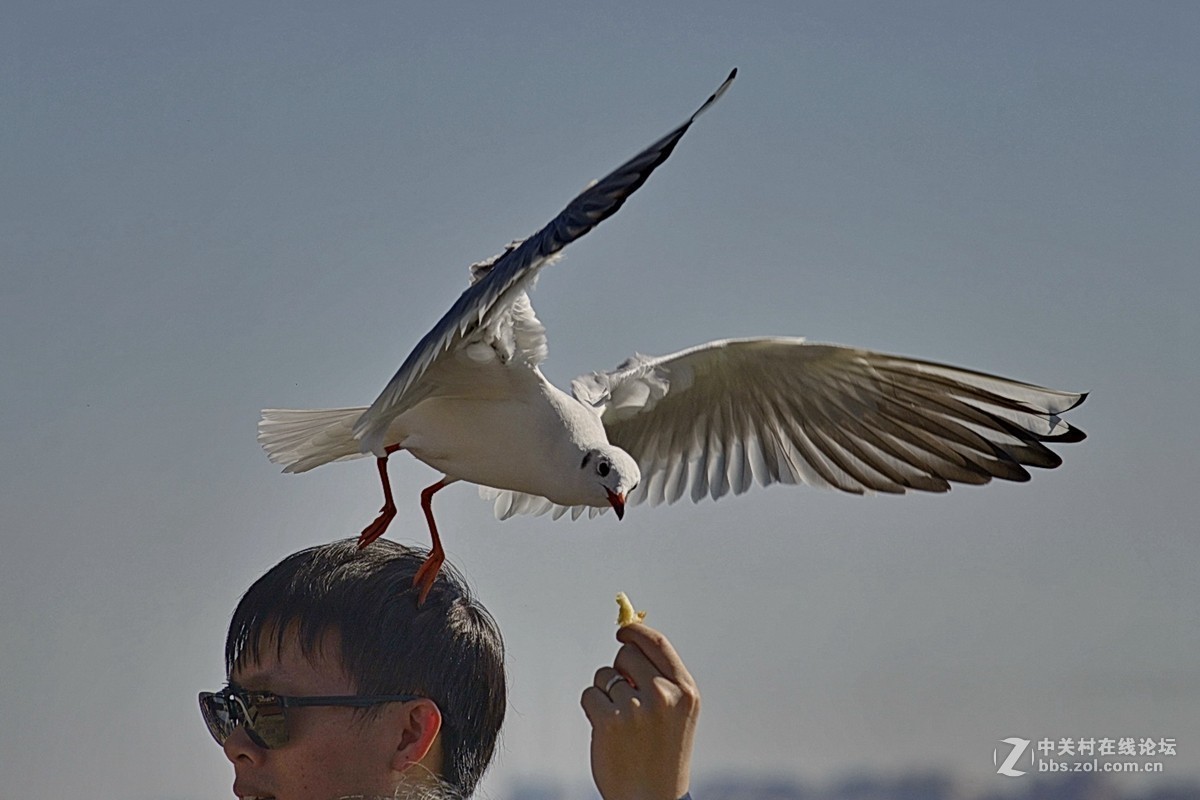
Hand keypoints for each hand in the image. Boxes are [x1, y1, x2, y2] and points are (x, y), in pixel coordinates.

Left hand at [581, 623, 699, 799]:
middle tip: (625, 697)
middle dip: (619, 670)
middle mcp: (664, 695)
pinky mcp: (610, 721)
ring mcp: (636, 707)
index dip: (635, 632)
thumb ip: (661, 678)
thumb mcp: (678, 713)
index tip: (622, 631)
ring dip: (605, 693)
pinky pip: (589, 694)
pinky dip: (592, 709)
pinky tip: (607, 731)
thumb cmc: (662, 755)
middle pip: (625, 654)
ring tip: (621, 723)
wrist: (652, 799)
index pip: (657, 643)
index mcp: (685, 690)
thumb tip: (627, 644)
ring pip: (604, 675)